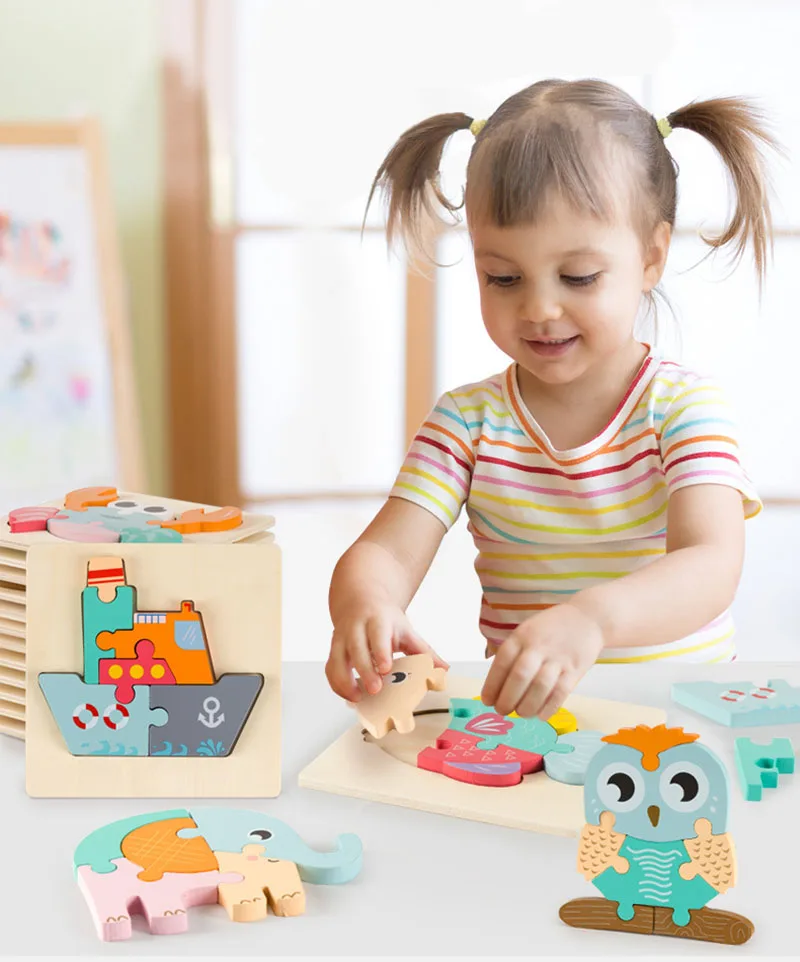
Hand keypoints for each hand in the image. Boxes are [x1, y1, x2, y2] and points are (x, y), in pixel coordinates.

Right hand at [325, 602, 447, 701]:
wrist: (360, 601)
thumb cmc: (384, 620)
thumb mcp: (406, 630)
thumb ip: (424, 651)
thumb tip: (443, 670)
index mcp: (377, 621)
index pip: (378, 635)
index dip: (380, 651)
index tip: (385, 668)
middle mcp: (356, 628)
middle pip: (356, 648)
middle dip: (364, 670)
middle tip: (375, 689)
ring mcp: (341, 639)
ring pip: (337, 660)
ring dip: (345, 681)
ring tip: (357, 699)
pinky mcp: (333, 650)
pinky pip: (330, 669)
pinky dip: (337, 685)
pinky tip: (349, 696)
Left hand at [480, 603, 604, 718]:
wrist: (587, 618)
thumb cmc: (551, 629)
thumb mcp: (527, 631)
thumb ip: (514, 654)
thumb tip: (497, 687)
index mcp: (522, 636)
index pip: (502, 661)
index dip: (492, 684)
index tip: (487, 700)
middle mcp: (539, 646)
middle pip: (520, 676)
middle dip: (507, 699)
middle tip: (502, 710)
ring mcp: (558, 658)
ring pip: (540, 686)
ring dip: (527, 706)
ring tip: (521, 713)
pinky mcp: (575, 669)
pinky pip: (561, 692)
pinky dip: (549, 707)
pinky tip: (541, 715)